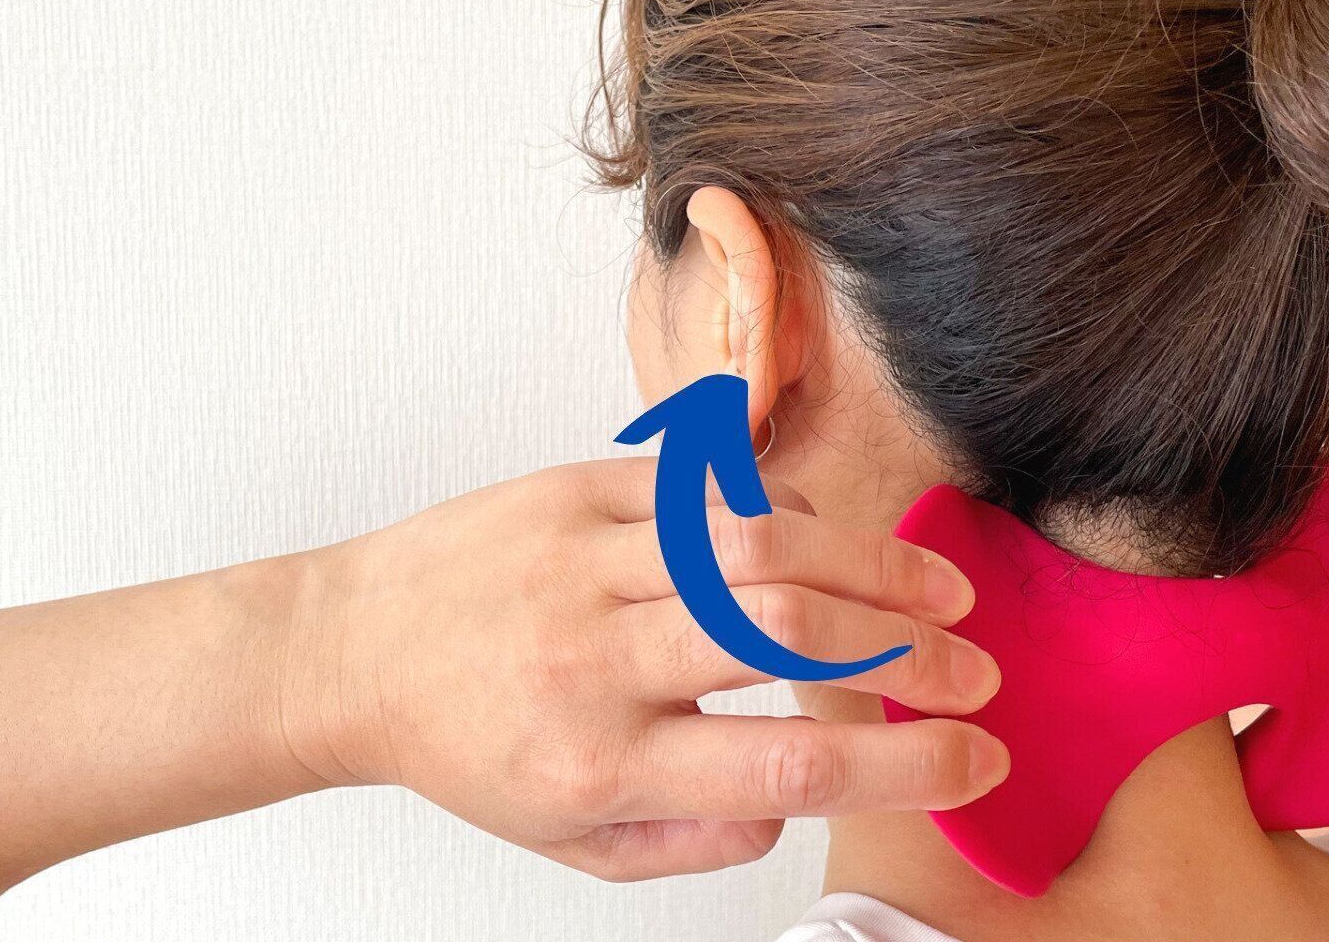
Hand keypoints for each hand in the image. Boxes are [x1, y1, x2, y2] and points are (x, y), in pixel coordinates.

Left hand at [284, 458, 1006, 882]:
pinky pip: (708, 489)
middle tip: (975, 671)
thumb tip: (801, 800)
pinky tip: (836, 542)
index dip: (904, 763)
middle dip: (912, 654)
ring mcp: (585, 561)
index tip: (975, 758)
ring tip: (942, 593)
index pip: (785, 762)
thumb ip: (694, 839)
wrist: (353, 651)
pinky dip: (792, 512)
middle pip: (787, 636)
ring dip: (873, 567)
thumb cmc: (470, 749)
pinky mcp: (574, 490)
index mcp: (601, 762)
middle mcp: (596, 658)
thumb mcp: (573, 840)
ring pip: (759, 545)